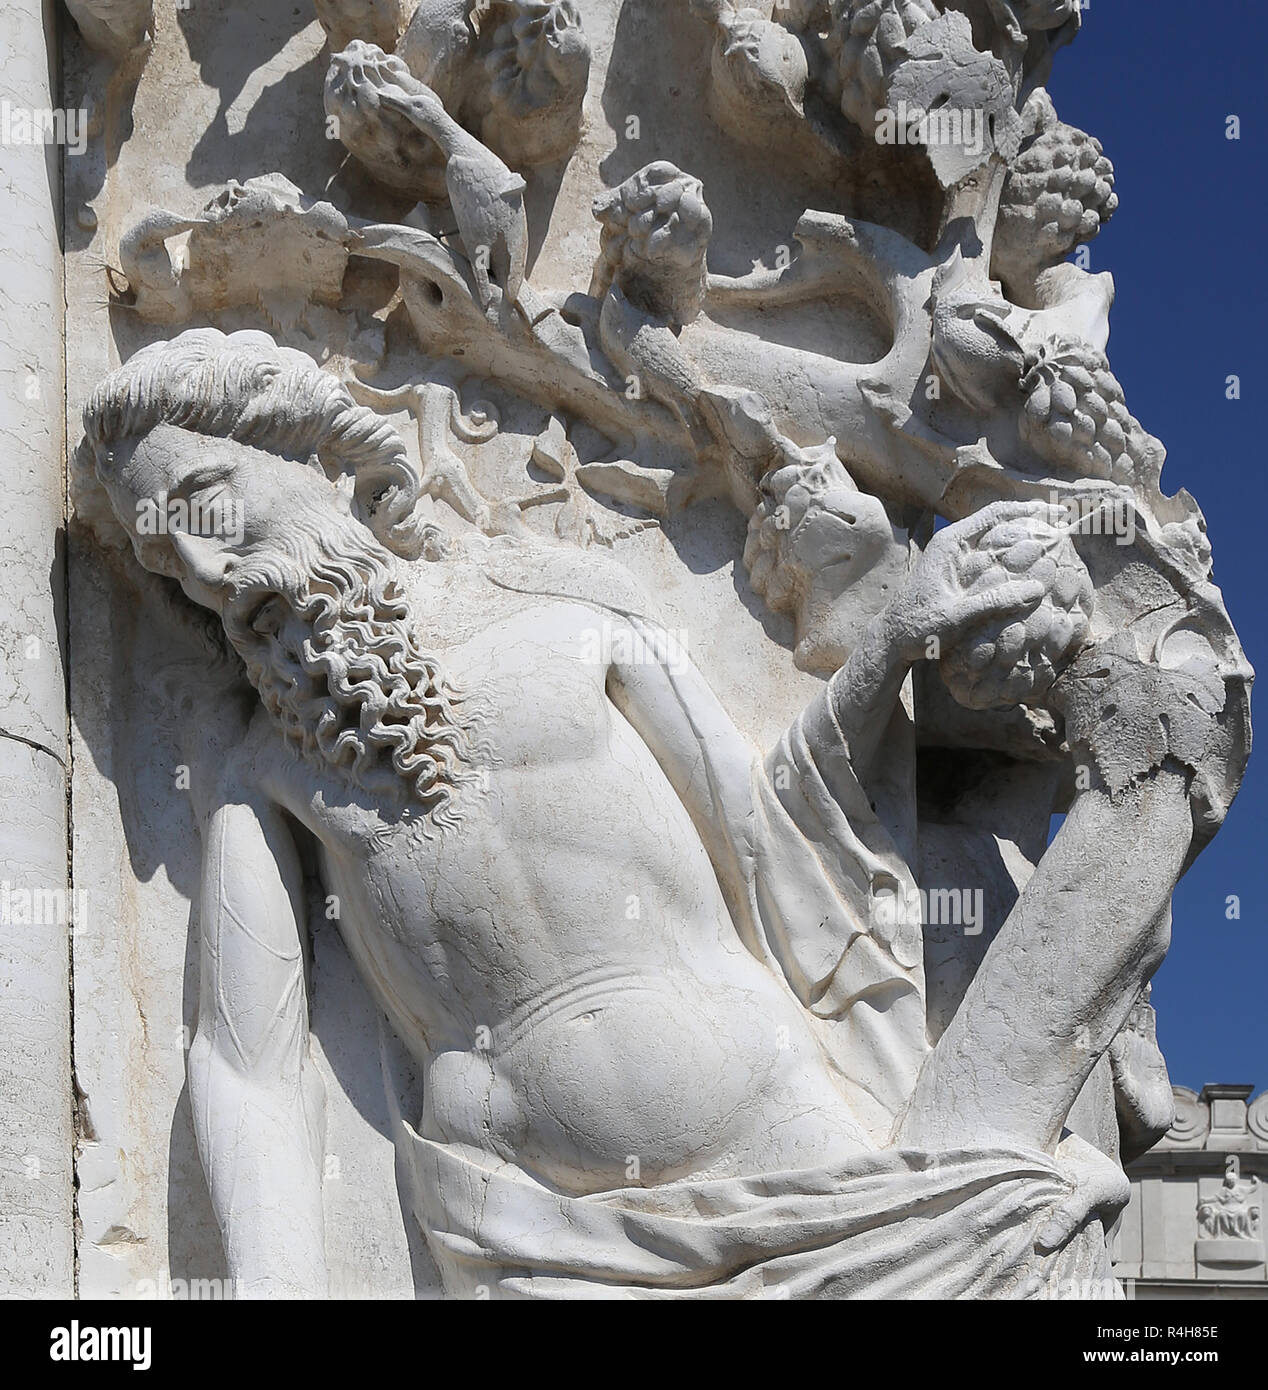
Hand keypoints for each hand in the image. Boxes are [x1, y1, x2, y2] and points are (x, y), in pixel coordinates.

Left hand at [891, 499, 1061, 660]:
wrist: (892, 639)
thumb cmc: (917, 627)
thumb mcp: (956, 616)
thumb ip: (994, 601)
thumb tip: (1038, 587)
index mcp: (950, 543)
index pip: (995, 514)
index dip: (1029, 511)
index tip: (1058, 514)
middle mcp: (954, 544)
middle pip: (1000, 522)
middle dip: (1032, 521)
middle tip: (1064, 524)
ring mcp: (957, 558)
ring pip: (997, 540)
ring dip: (1025, 538)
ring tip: (1057, 541)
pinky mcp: (960, 573)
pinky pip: (993, 558)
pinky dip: (1014, 557)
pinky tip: (1034, 566)